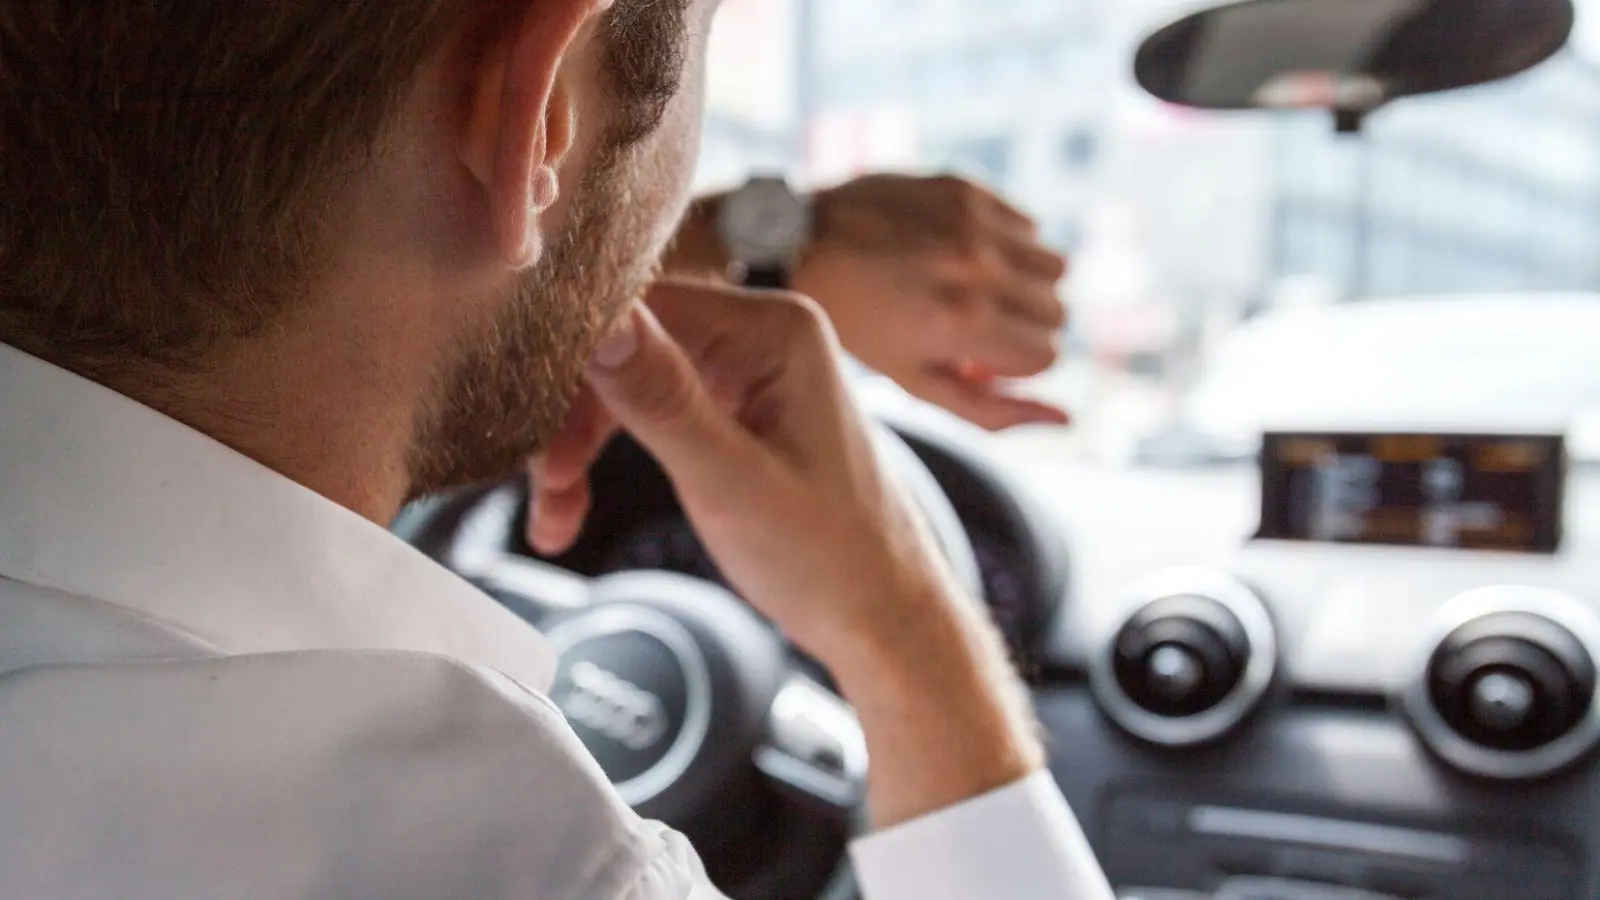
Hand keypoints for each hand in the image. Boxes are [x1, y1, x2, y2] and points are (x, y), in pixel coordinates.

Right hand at [530, 281, 1042, 824]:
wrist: (883, 617)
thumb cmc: (829, 558)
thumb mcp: (730, 481)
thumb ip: (661, 399)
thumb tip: (597, 322)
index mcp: (775, 328)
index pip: (639, 307)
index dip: (575, 364)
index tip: (534, 428)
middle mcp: (762, 331)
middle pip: (624, 344)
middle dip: (573, 419)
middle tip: (549, 490)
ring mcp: (748, 367)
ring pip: (625, 381)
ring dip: (581, 446)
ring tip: (556, 519)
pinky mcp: (736, 405)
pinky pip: (649, 409)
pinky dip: (608, 457)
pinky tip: (573, 510)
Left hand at [798, 173, 1070, 430]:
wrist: (798, 244)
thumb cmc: (858, 325)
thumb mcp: (917, 382)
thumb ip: (994, 410)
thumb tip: (1067, 420)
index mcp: (962, 324)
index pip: (1048, 356)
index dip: (1015, 365)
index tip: (981, 359)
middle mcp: (977, 269)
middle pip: (1056, 313)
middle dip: (1023, 328)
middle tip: (977, 325)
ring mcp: (975, 223)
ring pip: (1054, 267)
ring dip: (1024, 284)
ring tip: (977, 288)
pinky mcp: (968, 188)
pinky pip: (1029, 225)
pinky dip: (1008, 244)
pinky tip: (962, 251)